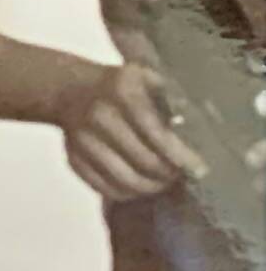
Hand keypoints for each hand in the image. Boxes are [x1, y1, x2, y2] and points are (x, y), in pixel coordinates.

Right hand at [61, 62, 205, 202]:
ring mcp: (83, 139)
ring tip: (163, 183)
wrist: (71, 89)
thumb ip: (171, 98)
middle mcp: (100, 115)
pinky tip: (139, 185)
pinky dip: (127, 193)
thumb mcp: (146, 77)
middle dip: (167, 174)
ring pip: (124, 180)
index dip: (180, 155)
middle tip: (180, 176)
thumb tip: (199, 131)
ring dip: (150, 187)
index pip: (156, 132)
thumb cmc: (121, 85)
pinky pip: (105, 188)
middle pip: (143, 160)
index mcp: (122, 90)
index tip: (199, 170)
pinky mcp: (73, 159)